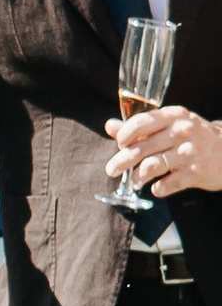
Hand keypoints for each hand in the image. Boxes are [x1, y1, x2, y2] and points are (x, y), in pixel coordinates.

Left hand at [103, 102, 221, 199]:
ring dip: (137, 177)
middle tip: (111, 170)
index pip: (141, 123)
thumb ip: (140, 126)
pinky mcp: (196, 173)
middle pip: (142, 147)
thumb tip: (109, 126)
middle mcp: (182, 131)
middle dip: (122, 161)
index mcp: (174, 115)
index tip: (119, 144)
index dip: (124, 135)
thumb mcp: (170, 124)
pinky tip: (155, 189)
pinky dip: (158, 188)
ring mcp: (190, 153)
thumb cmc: (192, 137)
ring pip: (152, 166)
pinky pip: (169, 184)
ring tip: (133, 182)